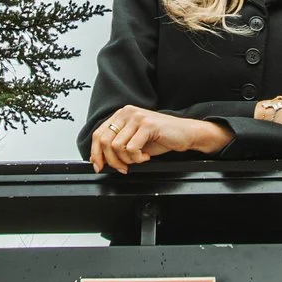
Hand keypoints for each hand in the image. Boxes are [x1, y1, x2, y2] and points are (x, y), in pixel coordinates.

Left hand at [89, 106, 231, 172]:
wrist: (185, 133)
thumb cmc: (161, 137)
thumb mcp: (134, 141)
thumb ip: (117, 146)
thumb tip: (100, 159)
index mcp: (121, 115)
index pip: (98, 134)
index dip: (96, 153)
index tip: (99, 166)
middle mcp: (127, 113)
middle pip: (104, 141)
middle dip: (112, 160)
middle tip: (124, 168)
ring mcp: (137, 117)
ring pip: (117, 146)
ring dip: (127, 160)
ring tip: (139, 159)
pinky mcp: (147, 125)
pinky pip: (131, 148)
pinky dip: (137, 158)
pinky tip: (146, 156)